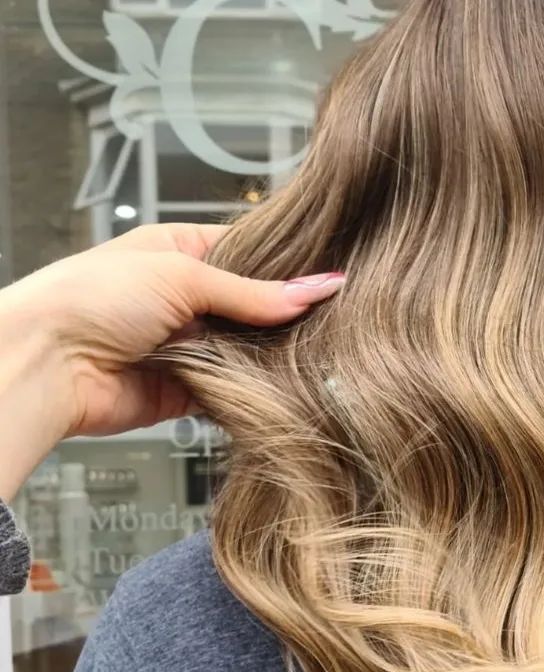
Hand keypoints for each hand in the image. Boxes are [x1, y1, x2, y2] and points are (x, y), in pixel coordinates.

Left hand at [0, 223, 342, 498]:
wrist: (50, 365)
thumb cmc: (91, 298)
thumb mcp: (181, 276)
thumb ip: (254, 292)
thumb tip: (316, 290)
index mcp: (180, 252)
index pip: (251, 254)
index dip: (290, 266)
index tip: (332, 277)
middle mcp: (187, 298)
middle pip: (256, 306)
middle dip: (287, 315)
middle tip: (336, 319)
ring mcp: (191, 345)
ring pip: (250, 350)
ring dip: (274, 354)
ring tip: (321, 352)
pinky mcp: (191, 390)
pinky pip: (237, 390)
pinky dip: (257, 390)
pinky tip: (288, 384)